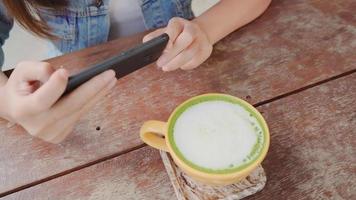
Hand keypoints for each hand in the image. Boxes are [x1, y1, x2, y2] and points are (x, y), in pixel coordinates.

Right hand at [0, 61, 116, 142]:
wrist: (16, 108)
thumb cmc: (20, 86)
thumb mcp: (22, 71)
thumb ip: (38, 70)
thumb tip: (62, 75)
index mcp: (23, 110)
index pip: (41, 100)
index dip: (54, 87)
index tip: (64, 72)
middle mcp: (38, 126)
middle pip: (71, 106)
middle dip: (93, 88)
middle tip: (110, 74)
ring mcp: (52, 133)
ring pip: (80, 110)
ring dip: (99, 93)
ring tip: (111, 79)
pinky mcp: (62, 135)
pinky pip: (80, 114)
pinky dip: (92, 100)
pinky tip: (103, 89)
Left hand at [143, 17, 212, 70]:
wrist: (196, 35)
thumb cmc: (175, 37)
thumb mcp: (163, 34)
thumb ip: (153, 38)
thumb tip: (147, 44)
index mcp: (179, 23)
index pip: (175, 27)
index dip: (169, 37)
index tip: (163, 49)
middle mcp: (192, 28)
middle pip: (187, 38)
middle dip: (172, 53)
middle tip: (161, 64)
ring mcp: (201, 39)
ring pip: (191, 52)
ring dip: (177, 62)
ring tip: (166, 68)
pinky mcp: (206, 50)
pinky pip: (196, 60)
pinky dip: (185, 65)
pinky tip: (179, 65)